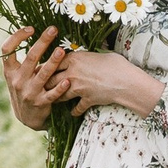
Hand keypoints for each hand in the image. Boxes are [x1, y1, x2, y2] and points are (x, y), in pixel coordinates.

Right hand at [0, 26, 69, 130]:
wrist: (26, 117)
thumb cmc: (23, 88)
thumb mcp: (15, 75)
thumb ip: (21, 61)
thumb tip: (32, 35)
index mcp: (9, 71)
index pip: (7, 49)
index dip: (17, 37)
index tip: (31, 28)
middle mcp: (17, 80)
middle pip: (30, 58)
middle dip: (42, 42)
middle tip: (53, 30)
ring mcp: (29, 92)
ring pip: (43, 74)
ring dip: (53, 62)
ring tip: (62, 51)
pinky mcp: (40, 103)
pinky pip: (52, 94)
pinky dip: (60, 88)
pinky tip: (68, 80)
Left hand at [1, 29, 166, 127]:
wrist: (127, 80)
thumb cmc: (116, 64)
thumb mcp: (97, 54)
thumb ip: (83, 57)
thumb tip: (77, 56)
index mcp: (74, 58)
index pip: (52, 61)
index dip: (45, 65)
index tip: (39, 68)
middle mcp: (72, 73)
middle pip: (51, 78)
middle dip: (44, 82)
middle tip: (39, 85)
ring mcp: (78, 88)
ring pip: (59, 94)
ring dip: (55, 97)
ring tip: (52, 98)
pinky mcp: (86, 100)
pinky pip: (76, 108)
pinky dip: (74, 111)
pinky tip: (72, 112)